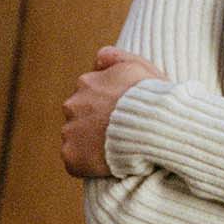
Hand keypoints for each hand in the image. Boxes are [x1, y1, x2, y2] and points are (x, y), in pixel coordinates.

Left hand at [61, 45, 166, 177]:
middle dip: (95, 123)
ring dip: (91, 144)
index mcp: (86, 82)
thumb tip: (97, 59)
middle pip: (79, 115)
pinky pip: (76, 163)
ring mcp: (69, 132)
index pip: (89, 94)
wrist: (153, 128)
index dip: (107, 106)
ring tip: (116, 150)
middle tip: (119, 133)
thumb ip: (115, 57)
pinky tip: (108, 164)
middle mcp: (72, 104)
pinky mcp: (71, 157)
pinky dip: (88, 165)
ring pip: (76, 139)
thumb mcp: (138, 66)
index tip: (122, 114)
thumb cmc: (152, 98)